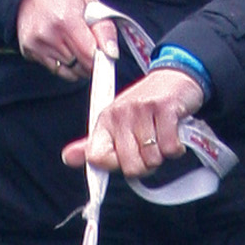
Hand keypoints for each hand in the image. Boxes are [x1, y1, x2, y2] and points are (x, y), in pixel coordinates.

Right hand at [17, 0, 114, 77]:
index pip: (88, 55)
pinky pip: (53, 68)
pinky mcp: (28, 50)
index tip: (104, 55)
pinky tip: (60, 45)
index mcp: (66, 19)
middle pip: (78, 65)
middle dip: (89, 60)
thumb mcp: (90, 1)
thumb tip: (111, 54)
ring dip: (76, 62)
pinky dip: (62, 63)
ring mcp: (35, 44)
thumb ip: (104, 28)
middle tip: (89, 44)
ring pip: (67, 70)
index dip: (100, 59)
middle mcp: (48, 34)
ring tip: (73, 41)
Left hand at [68, 68, 204, 179]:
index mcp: (104, 120)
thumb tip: (68, 158)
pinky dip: (176, 148)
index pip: (96, 158)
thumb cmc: (146, 106)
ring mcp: (142, 110)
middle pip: (131, 167)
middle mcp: (120, 114)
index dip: (114, 166)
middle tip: (150, 149)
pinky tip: (174, 135)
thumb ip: (93, 145)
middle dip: (146, 165)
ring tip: (162, 137)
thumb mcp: (116, 124)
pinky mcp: (164, 109)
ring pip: (153, 159)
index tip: (125, 158)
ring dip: (163, 155)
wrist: (175, 77)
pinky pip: (170, 148)